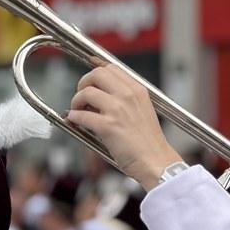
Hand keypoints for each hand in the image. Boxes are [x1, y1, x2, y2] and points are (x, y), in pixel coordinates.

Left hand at [66, 65, 182, 189]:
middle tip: (81, 96)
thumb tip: (100, 95)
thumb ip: (124, 100)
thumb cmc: (148, 142)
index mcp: (138, 90)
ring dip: (76, 101)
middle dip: (83, 83)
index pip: (111, 68)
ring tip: (77, 111)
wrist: (156, 161)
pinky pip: (81, 115)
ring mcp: (118, 110)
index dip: (94, 71)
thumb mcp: (142, 111)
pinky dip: (74, 117)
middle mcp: (128, 96)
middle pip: (97, 74)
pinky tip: (74, 121)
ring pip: (86, 93)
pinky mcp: (108, 126)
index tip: (88, 78)